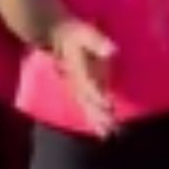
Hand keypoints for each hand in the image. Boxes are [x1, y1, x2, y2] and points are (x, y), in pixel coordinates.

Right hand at [49, 19, 118, 136]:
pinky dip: (92, 118)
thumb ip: (98, 42)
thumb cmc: (74, 34)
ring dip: (96, 121)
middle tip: (111, 131)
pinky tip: (99, 128)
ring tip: (106, 135)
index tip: (109, 107)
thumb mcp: (86, 33)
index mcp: (82, 71)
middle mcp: (79, 83)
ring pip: (87, 108)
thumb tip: (112, 51)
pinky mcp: (78, 89)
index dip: (99, 97)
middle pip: (90, 103)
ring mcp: (77, 87)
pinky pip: (85, 107)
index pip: (91, 88)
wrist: (55, 37)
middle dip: (100, 116)